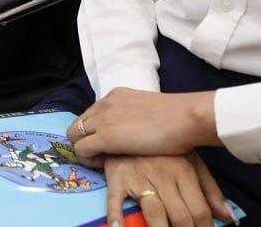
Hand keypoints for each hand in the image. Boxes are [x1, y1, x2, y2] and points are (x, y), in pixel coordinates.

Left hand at [68, 88, 220, 160]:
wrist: (186, 118)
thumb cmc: (177, 119)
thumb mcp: (148, 111)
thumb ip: (134, 117)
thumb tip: (133, 131)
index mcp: (117, 95)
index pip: (92, 114)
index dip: (97, 132)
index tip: (110, 146)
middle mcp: (105, 103)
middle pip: (78, 124)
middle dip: (86, 141)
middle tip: (104, 156)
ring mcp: (103, 118)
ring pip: (74, 135)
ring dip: (86, 151)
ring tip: (105, 161)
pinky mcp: (105, 136)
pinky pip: (80, 150)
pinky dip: (89, 159)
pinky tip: (106, 164)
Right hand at [101, 153, 235, 226]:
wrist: (131, 123)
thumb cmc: (164, 149)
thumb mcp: (192, 162)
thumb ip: (210, 190)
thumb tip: (228, 217)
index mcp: (184, 171)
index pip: (199, 210)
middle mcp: (164, 174)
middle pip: (180, 216)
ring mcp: (140, 175)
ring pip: (155, 212)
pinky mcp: (118, 176)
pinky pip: (116, 200)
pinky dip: (116, 216)